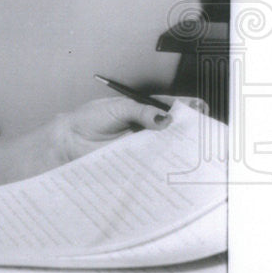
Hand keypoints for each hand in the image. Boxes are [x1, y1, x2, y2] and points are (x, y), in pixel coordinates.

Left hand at [53, 95, 207, 163]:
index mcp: (145, 109)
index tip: (202, 109)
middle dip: (189, 131)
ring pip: (167, 148)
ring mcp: (144, 147)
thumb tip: (165, 118)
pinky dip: (163, 165)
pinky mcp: (137, 162)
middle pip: (175, 130)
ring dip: (178, 149)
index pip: (172, 108)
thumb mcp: (117, 108)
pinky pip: (153, 164)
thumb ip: (141, 111)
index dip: (188, 108)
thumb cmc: (90, 119)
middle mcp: (148, 129)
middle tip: (199, 132)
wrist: (70, 140)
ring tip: (190, 149)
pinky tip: (171, 164)